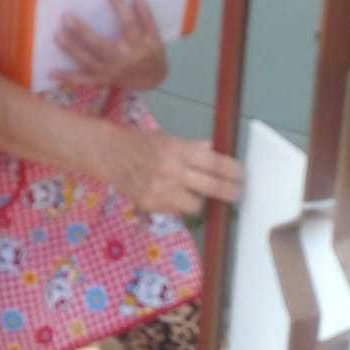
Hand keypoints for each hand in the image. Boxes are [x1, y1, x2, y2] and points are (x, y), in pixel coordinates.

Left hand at [52, 0, 167, 90]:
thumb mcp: (154, 35)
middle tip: (66, 16)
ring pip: (87, 61)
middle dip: (82, 31)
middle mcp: (121, 60)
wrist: (152, 81)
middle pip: (100, 45)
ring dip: (71, 49)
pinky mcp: (102, 80)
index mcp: (137, 46)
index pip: (128, 24)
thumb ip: (145, 14)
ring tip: (57, 35)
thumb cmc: (153, 54)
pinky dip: (67, 77)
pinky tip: (51, 72)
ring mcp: (110, 72)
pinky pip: (83, 80)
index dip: (120, 6)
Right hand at [108, 128, 243, 215]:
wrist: (109, 154)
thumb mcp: (168, 139)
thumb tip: (214, 152)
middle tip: (236, 192)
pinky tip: (174, 196)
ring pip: (196, 205)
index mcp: (178, 150)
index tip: (240, 175)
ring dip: (200, 199)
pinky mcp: (151, 204)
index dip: (232, 171)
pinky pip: (176, 210)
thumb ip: (193, 148)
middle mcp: (171, 171)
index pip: (214, 163)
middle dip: (229, 192)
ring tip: (197, 192)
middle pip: (212, 187)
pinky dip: (179, 204)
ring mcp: (161, 190)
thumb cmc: (141, 143)